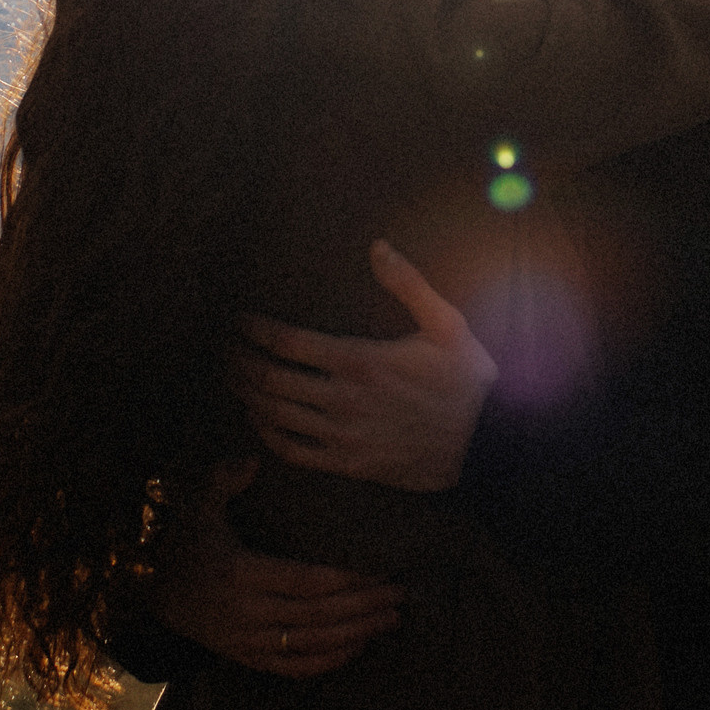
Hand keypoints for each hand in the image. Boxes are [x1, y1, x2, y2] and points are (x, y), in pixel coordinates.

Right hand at [151, 458, 403, 678]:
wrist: (145, 589)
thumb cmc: (180, 540)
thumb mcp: (196, 504)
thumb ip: (224, 479)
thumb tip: (253, 460)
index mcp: (239, 572)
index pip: (306, 581)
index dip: (348, 579)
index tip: (381, 570)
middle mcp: (246, 612)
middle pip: (318, 615)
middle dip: (364, 606)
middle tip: (400, 595)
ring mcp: (246, 640)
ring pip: (312, 644)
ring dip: (356, 634)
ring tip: (390, 619)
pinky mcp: (245, 656)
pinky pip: (292, 667)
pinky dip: (327, 661)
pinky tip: (357, 647)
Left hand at [234, 241, 497, 492]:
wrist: (486, 447)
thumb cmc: (468, 382)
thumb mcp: (448, 324)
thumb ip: (409, 284)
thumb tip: (378, 246)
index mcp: (360, 360)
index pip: (287, 342)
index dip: (254, 329)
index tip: (238, 320)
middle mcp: (343, 398)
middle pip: (269, 378)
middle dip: (238, 360)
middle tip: (223, 347)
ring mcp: (342, 434)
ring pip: (274, 414)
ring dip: (246, 394)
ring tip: (232, 377)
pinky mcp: (347, 463)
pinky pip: (292, 450)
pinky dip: (266, 434)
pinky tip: (258, 418)